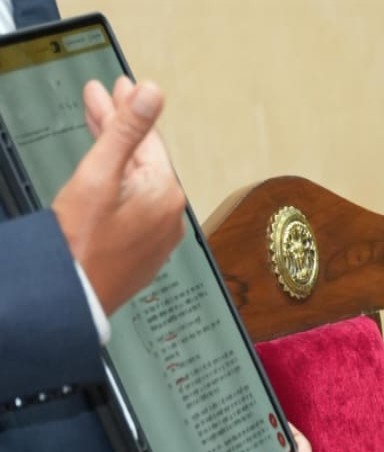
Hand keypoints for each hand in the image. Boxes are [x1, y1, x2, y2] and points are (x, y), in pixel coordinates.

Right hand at [51, 78, 185, 315]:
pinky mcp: (144, 249)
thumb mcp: (100, 174)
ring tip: (98, 126)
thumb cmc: (82, 242)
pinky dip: (121, 183)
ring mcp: (159, 235)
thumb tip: (152, 94)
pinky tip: (108, 173)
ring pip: (138, 182)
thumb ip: (126, 131)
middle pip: (143, 160)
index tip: (115, 87)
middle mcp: (171, 216)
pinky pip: (136, 206)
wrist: (73, 294)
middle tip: (102, 98)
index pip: (147, 141)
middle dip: (120, 126)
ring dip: (118, 152)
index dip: (127, 110)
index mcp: (166, 194)